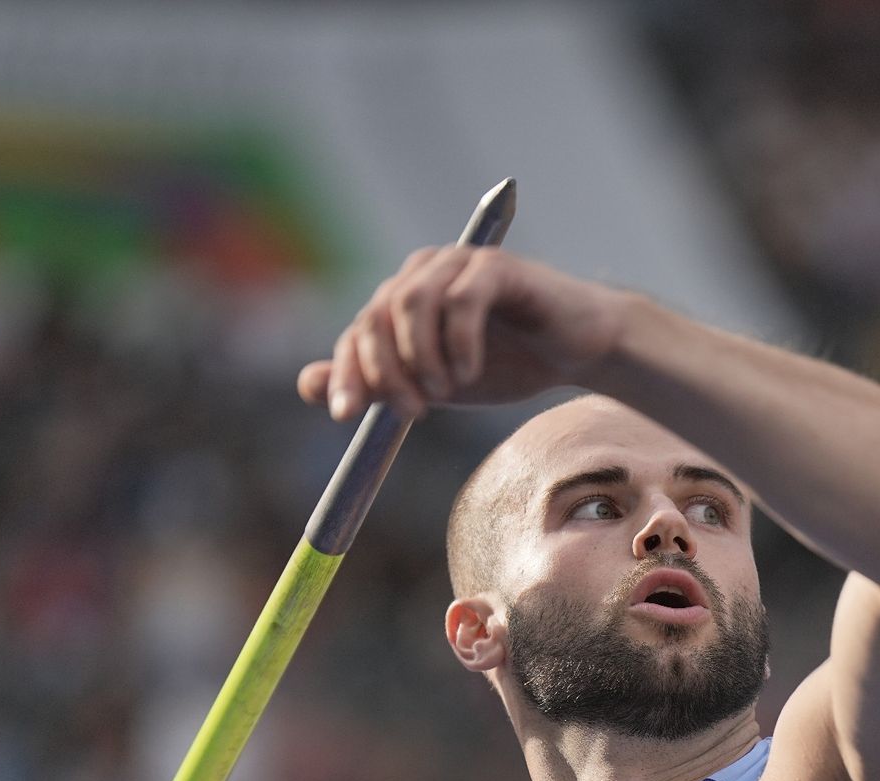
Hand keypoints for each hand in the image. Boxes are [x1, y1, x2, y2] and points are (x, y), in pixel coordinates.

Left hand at [298, 247, 628, 419]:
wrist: (572, 351)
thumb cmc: (505, 363)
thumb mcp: (430, 384)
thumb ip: (376, 382)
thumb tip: (307, 385)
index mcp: (403, 297)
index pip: (357, 331)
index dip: (348, 374)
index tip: (347, 417)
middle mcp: (424, 271)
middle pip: (377, 315)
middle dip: (385, 372)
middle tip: (412, 413)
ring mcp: (459, 264)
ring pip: (411, 303)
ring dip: (421, 357)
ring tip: (447, 390)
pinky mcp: (497, 268)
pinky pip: (460, 301)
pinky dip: (458, 344)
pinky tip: (471, 371)